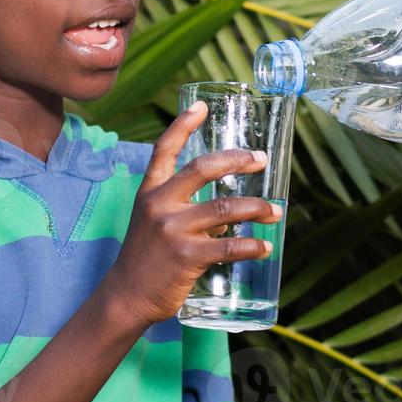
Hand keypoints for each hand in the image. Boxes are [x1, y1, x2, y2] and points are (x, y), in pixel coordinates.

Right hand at [98, 101, 277, 328]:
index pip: (164, 149)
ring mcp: (173, 230)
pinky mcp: (187, 257)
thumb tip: (230, 215)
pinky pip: (228, 247)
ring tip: (275, 212)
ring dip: (256, 208)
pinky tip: (263, 247)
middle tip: (260, 160)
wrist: (127, 295)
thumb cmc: (146, 257)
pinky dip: (251, 246)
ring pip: (224, 209)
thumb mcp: (154, 221)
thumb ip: (188, 210)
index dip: (183, 124)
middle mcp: (160, 204)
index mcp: (150, 191)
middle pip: (203, 169)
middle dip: (237, 161)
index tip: (202, 106)